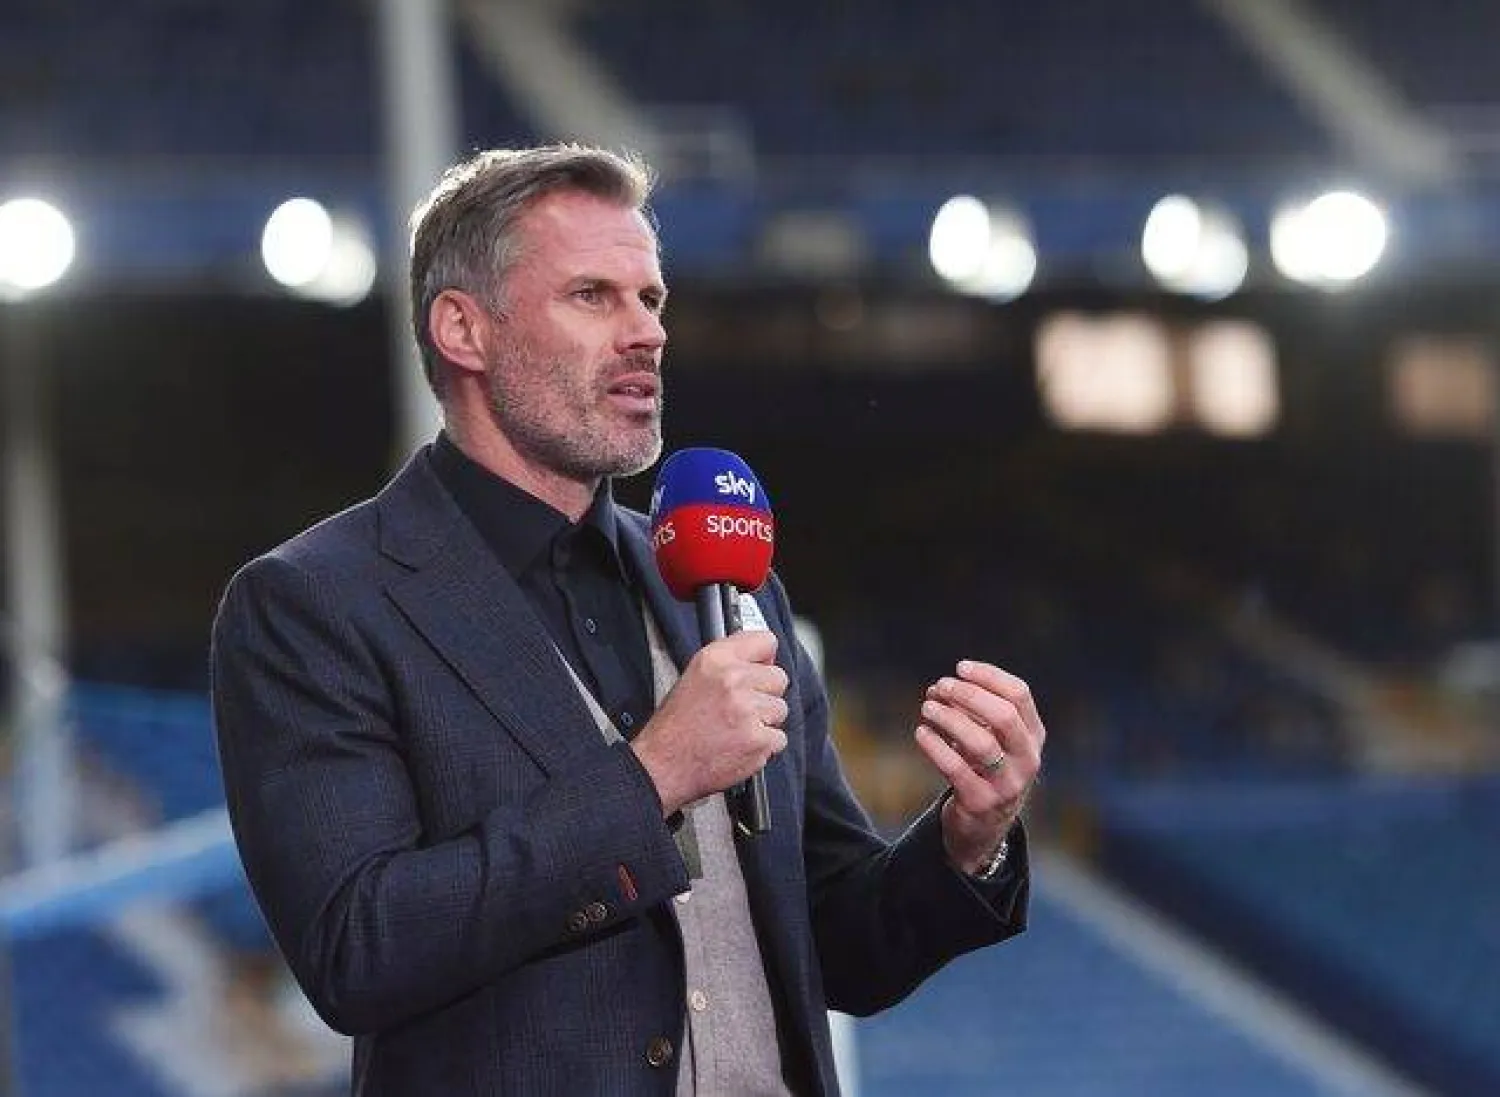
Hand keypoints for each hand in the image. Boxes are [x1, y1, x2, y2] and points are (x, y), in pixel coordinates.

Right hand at [631, 630, 789, 816]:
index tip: (761, 669)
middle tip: (743, 708)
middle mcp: (732, 680)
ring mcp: (747, 710)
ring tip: (737, 729)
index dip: (765, 659)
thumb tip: (762, 660)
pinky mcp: (758, 740)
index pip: (765, 641)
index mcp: (715, 660)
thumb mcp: (694, 676)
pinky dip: (764, 747)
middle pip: (779, 678)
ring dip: (764, 722)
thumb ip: (729, 662)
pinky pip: (779, 738)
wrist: (663, 765)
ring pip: (780, 709)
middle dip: (766, 694)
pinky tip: (740, 745)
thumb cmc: (676, 726)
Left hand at [912, 660, 1044, 874]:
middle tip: (941, 685)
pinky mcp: (982, 803)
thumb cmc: (984, 768)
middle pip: (1004, 716)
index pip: (1020, 695)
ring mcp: (1008, 784)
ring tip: (927, 707)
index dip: (989, 676)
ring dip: (950, 719)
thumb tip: (940, 687)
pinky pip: (956, 769)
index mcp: (1033, 736)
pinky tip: (921, 732)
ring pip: (981, 743)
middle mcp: (1027, 759)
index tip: (960, 667)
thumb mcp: (991, 738)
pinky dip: (935, 747)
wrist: (984, 824)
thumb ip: (972, 711)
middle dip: (969, 696)